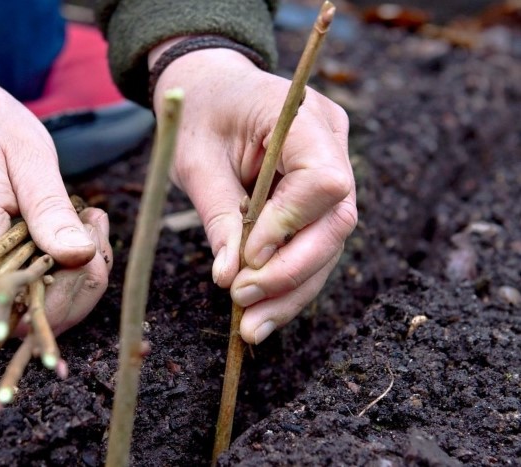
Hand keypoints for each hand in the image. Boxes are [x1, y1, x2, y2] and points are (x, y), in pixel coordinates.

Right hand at [0, 32, 111, 334]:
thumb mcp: (26, 156)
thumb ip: (50, 209)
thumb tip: (80, 256)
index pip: (6, 312)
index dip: (56, 305)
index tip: (88, 256)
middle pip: (31, 318)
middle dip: (82, 284)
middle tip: (97, 227)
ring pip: (39, 306)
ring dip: (81, 273)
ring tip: (93, 221)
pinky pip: (36, 284)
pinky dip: (69, 264)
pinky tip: (82, 225)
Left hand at [151, 44, 356, 344]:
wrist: (211, 89)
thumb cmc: (198, 114)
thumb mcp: (195, 160)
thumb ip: (218, 215)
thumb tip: (229, 278)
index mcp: (303, 117)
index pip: (322, 179)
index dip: (289, 225)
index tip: (247, 258)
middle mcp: (331, 143)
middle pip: (335, 221)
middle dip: (291, 271)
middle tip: (244, 306)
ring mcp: (333, 168)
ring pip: (328, 243)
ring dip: (291, 291)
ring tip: (251, 327)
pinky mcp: (320, 197)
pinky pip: (313, 244)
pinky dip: (288, 282)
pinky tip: (262, 314)